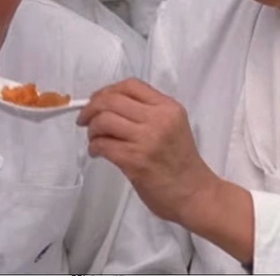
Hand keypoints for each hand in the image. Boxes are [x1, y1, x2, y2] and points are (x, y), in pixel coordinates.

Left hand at [76, 78, 219, 224]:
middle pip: (112, 100)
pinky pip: (103, 145)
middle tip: (84, 119)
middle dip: (91, 108)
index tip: (97, 101)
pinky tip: (97, 152)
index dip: (108, 90)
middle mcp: (158, 119)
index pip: (131, 85)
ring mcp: (146, 139)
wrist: (195, 194)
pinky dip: (94, 147)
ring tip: (94, 139)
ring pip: (104, 120)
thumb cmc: (182, 163)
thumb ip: (148, 113)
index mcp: (168, 107)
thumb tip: (109, 105)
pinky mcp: (135, 161)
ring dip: (92, 129)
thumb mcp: (173, 126)